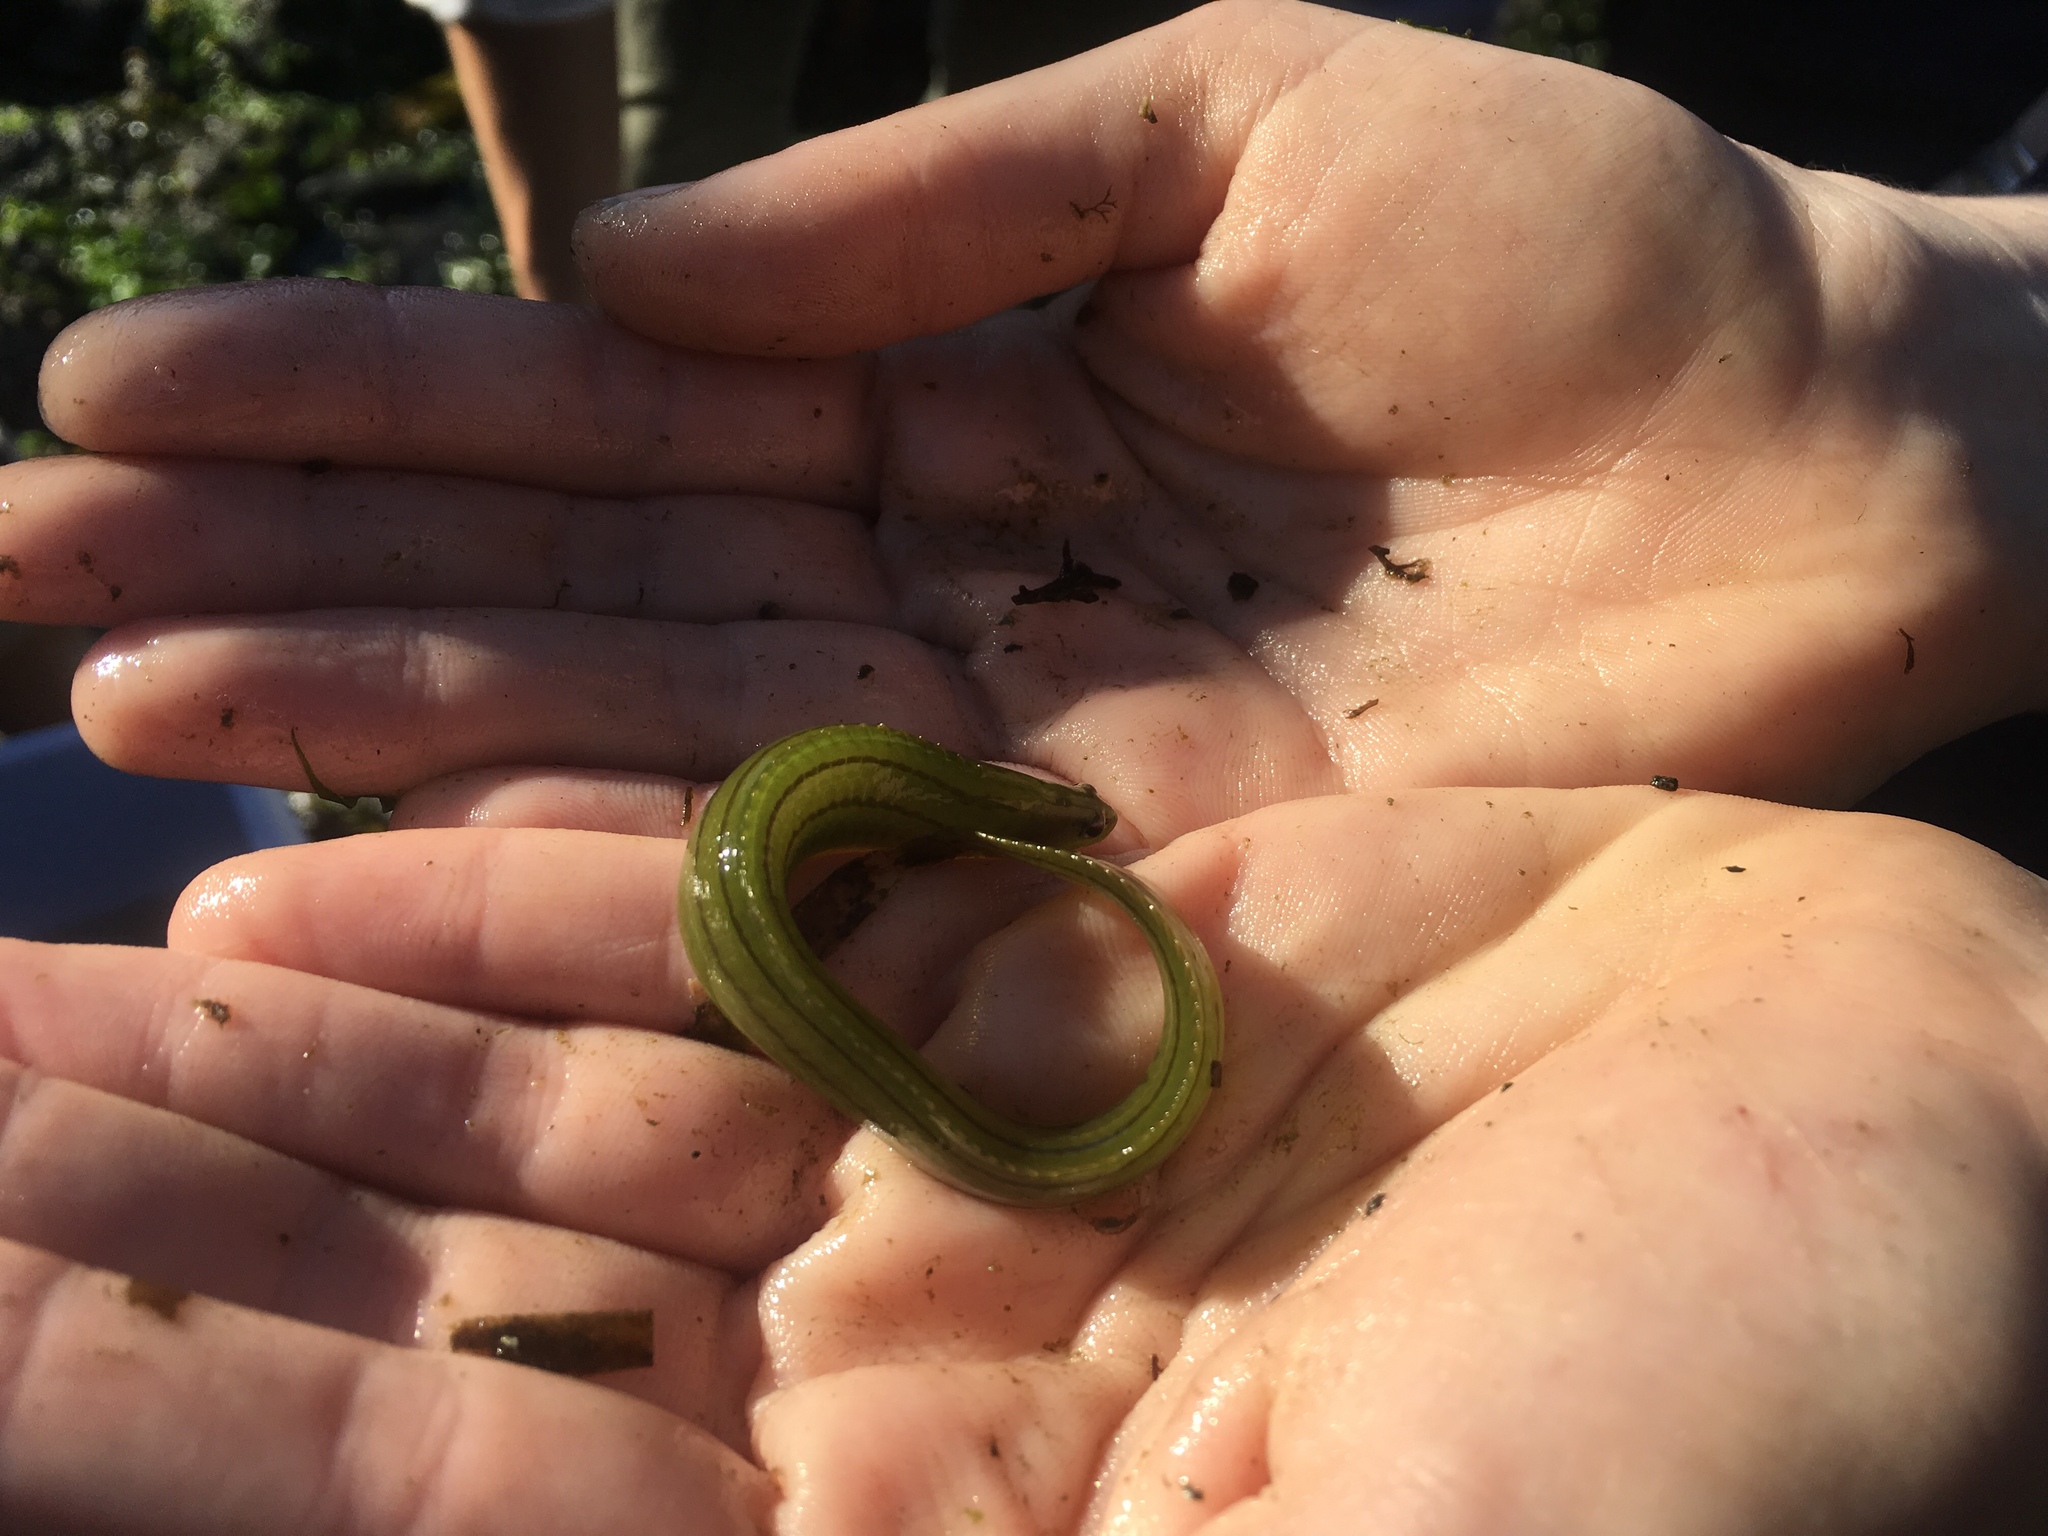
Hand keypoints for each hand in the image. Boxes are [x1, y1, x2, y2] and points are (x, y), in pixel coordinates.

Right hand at [10, 3, 2047, 838]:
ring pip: (653, 734)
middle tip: (30, 594)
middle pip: (576, 575)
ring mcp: (1012, 737)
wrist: (1829, 458)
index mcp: (954, 356)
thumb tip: (626, 283)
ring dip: (397, 732)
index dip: (359, 390)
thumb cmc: (1579, 250)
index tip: (113, 396)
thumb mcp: (1234, 117)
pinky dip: (623, 881)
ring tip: (147, 723)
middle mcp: (940, 561)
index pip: (606, 386)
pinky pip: (831, 878)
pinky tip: (409, 869)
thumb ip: (931, 199)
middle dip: (300, 577)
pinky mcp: (1114, 882)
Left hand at [44, 786, 2037, 1533]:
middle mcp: (913, 1419)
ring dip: (297, 1046)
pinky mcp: (1048, 1001)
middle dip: (166, 1226)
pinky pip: (729, 940)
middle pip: (448, 1329)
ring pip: (552, 1120)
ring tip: (34, 968)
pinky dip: (527, 900)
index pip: (469, 1531)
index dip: (185, 1433)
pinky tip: (316, 856)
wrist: (1922, 1158)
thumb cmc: (1741, 1430)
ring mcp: (973, 1191)